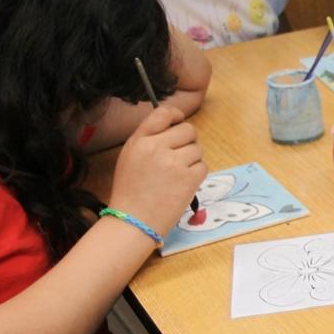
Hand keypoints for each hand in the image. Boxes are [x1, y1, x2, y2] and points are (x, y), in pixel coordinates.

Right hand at [108, 106, 207, 232]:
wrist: (133, 221)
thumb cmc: (130, 191)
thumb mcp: (130, 156)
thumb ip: (149, 138)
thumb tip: (173, 125)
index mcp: (139, 140)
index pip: (163, 113)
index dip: (176, 116)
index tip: (179, 122)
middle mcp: (157, 147)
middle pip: (188, 130)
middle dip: (187, 141)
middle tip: (179, 157)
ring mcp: (174, 162)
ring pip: (197, 149)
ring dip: (192, 160)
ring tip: (177, 174)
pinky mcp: (189, 178)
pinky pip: (203, 166)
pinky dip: (197, 174)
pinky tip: (183, 183)